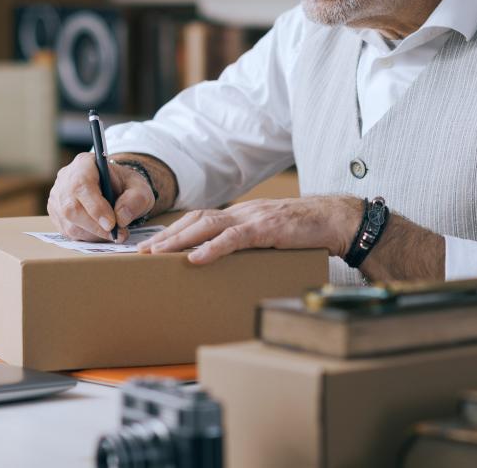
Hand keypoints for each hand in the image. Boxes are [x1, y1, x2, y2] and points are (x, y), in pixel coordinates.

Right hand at [47, 152, 154, 242]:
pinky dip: (87, 237)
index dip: (95, 207)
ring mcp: (57, 197)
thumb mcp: (140, 188)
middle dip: (95, 226)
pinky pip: (67, 232)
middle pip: (71, 207)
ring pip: (69, 223)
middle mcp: (65, 179)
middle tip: (117, 235)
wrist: (115, 189)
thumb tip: (120, 219)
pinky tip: (101, 233)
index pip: (82, 185)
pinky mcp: (56, 214)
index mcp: (84, 164)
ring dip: (93, 234)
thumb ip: (135, 200)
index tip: (112, 224)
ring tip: (113, 234)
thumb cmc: (126, 186)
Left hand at [138, 195, 362, 264]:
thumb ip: (248, 245)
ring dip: (180, 240)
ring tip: (158, 255)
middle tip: (142, 252)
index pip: (200, 218)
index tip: (153, 244)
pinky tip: (195, 259)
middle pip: (196, 219)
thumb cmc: (304, 232)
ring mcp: (253, 218)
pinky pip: (234, 238)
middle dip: (168, 236)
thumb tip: (226, 263)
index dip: (175, 230)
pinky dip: (212, 248)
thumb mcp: (270, 237)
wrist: (334, 220)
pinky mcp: (267, 229)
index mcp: (241, 215)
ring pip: (208, 225)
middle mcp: (242, 212)